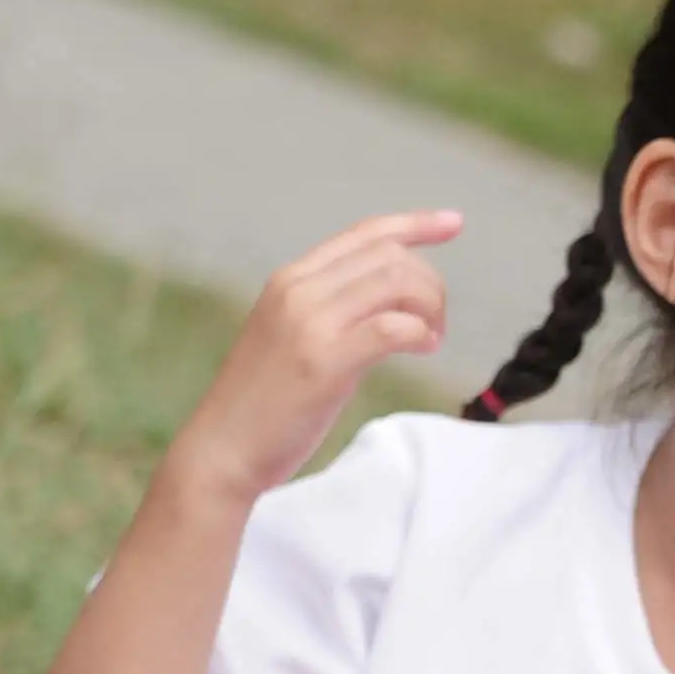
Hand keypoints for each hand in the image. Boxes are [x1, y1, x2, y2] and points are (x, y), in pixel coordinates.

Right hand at [168, 212, 462, 504]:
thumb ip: (331, 310)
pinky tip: (422, 349)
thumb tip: (390, 303)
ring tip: (430, 340)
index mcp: (290, 280)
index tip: (453, 223)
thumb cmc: (262, 404)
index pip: (364, 233)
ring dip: (430, 309)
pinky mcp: (324, 360)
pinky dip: (420, 333)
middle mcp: (298, 290)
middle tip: (436, 324)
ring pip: (398, 283)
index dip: (415, 224)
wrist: (221, 450)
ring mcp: (309, 323)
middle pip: (390, 255)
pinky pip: (393, 326)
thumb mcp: (292, 336)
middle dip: (430, 284)